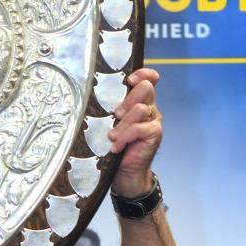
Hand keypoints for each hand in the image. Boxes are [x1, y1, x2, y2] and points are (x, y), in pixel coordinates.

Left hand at [108, 68, 161, 197]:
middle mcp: (149, 107)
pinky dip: (125, 137)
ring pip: (140, 109)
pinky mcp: (155, 133)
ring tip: (112, 135)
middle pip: (145, 89)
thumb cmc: (115, 143)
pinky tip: (116, 146)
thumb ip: (111, 107)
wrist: (125, 170)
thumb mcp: (111, 122)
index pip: (149, 78)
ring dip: (123, 123)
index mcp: (139, 100)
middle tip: (116, 114)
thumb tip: (90, 95)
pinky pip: (139, 128)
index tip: (129, 80)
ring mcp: (154, 120)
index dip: (142, 74)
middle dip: (127, 100)